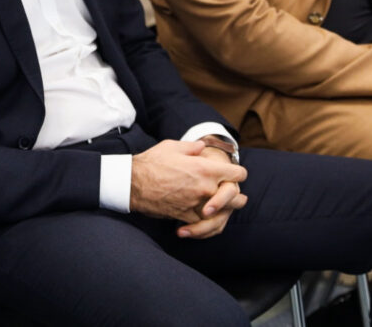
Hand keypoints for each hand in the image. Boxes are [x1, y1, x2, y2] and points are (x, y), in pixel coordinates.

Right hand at [130, 139, 245, 232]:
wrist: (132, 184)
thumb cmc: (152, 163)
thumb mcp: (172, 147)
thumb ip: (192, 148)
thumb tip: (202, 147)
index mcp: (205, 169)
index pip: (237, 174)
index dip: (239, 173)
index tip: (237, 174)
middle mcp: (205, 188)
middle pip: (235, 196)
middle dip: (237, 195)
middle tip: (239, 196)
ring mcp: (197, 205)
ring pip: (223, 213)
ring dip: (226, 211)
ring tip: (228, 210)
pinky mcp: (186, 217)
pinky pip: (205, 224)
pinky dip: (207, 223)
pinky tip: (206, 219)